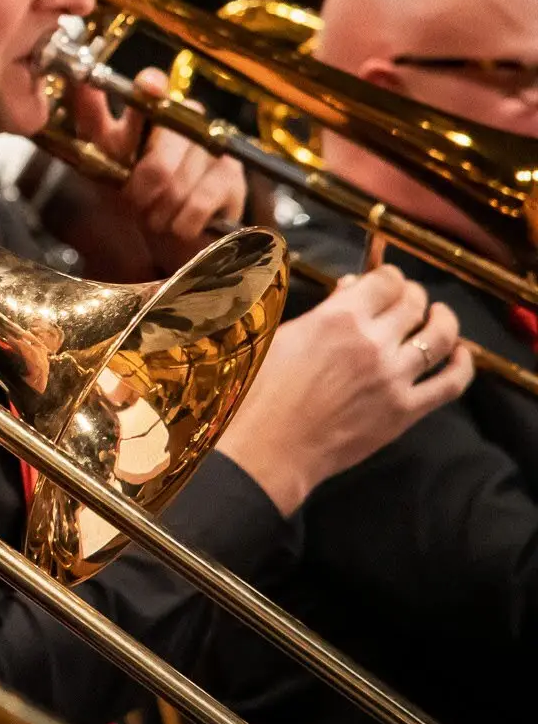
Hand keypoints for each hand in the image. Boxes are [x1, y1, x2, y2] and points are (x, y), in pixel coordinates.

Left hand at [69, 68, 245, 271]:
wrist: (164, 234)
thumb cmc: (131, 190)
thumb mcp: (100, 156)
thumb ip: (91, 119)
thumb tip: (81, 83)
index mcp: (152, 109)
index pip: (152, 88)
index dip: (150, 87)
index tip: (148, 86)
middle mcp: (187, 118)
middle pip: (160, 157)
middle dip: (140, 189)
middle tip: (135, 201)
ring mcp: (214, 145)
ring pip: (176, 185)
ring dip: (158, 212)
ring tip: (156, 214)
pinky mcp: (232, 175)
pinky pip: (198, 205)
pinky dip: (179, 225)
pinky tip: (178, 224)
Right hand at [215, 264, 471, 515]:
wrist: (268, 447)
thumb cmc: (260, 392)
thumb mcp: (280, 337)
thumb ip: (322, 311)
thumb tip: (351, 290)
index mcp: (338, 319)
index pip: (385, 281)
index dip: (390, 275)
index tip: (386, 279)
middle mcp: (373, 343)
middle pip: (414, 303)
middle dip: (413, 294)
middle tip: (407, 298)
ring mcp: (394, 377)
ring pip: (440, 336)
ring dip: (443, 320)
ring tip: (439, 316)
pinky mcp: (405, 410)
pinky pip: (450, 384)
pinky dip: (463, 365)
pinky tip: (461, 354)